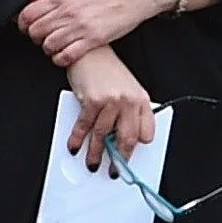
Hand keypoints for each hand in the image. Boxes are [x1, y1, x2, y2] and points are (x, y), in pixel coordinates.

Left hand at [18, 0, 171, 63]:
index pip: (28, 14)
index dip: (23, 23)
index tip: (26, 26)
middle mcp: (68, 12)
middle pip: (36, 31)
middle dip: (34, 36)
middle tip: (40, 36)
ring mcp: (80, 27)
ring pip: (49, 45)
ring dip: (47, 48)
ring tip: (53, 45)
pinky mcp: (92, 39)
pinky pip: (67, 55)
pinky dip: (60, 58)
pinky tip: (62, 54)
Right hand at [64, 43, 154, 159]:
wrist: (89, 52)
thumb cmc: (106, 70)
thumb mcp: (125, 89)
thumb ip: (127, 112)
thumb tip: (119, 138)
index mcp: (141, 100)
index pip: (145, 133)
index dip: (136, 149)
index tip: (129, 160)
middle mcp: (129, 101)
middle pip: (126, 139)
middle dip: (118, 159)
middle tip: (113, 170)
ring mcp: (111, 101)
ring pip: (103, 136)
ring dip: (95, 154)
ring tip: (92, 164)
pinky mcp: (92, 101)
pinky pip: (85, 127)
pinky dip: (78, 140)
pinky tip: (76, 147)